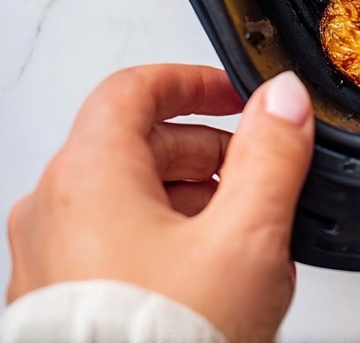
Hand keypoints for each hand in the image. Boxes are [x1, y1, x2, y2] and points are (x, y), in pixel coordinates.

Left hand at [5, 64, 314, 342]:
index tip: (233, 94)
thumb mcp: (246, 236)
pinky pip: (109, 248)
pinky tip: (206, 280)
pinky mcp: (56, 307)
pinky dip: (159, 242)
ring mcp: (46, 263)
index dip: (192, 82)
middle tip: (253, 170)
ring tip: (239, 234)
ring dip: (186, 199)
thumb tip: (283, 101)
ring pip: (121, 199)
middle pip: (131, 144)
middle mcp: (53, 211)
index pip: (134, 88)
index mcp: (88, 175)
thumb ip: (271, 153)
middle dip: (204, 149)